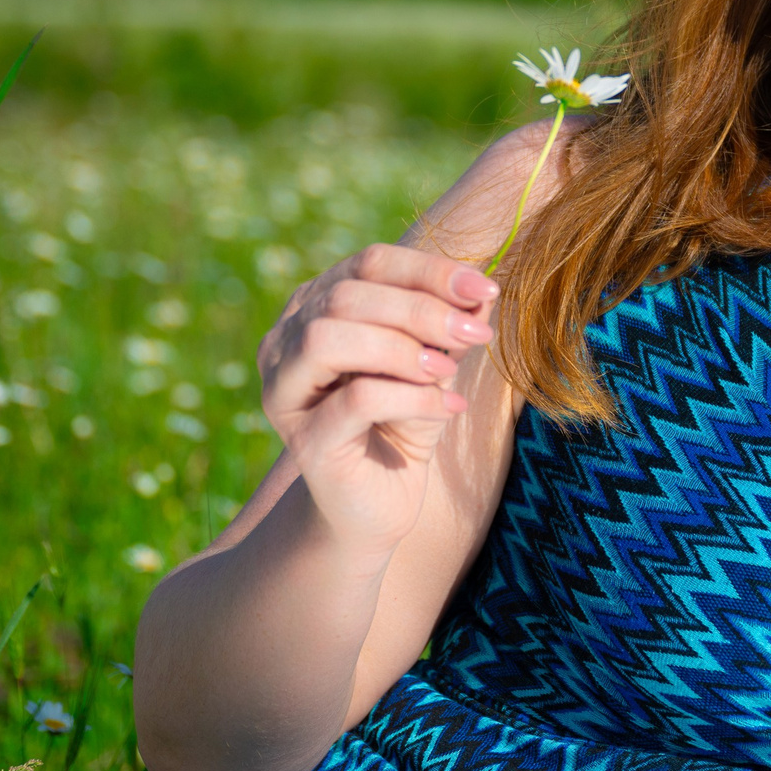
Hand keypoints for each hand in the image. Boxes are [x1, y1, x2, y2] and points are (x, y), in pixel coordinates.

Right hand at [256, 243, 496, 558]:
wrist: (378, 506)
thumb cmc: (404, 423)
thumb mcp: (434, 365)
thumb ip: (450, 326)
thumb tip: (483, 290)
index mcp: (315, 307)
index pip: (368, 263)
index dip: (429, 269)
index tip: (485, 286)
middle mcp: (286, 342)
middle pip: (347, 295)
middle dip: (421, 308)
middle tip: (476, 330)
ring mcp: (286, 392)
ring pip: (328, 338)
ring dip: (402, 348)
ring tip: (448, 369)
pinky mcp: (304, 441)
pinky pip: (354, 399)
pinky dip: (409, 395)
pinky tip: (445, 406)